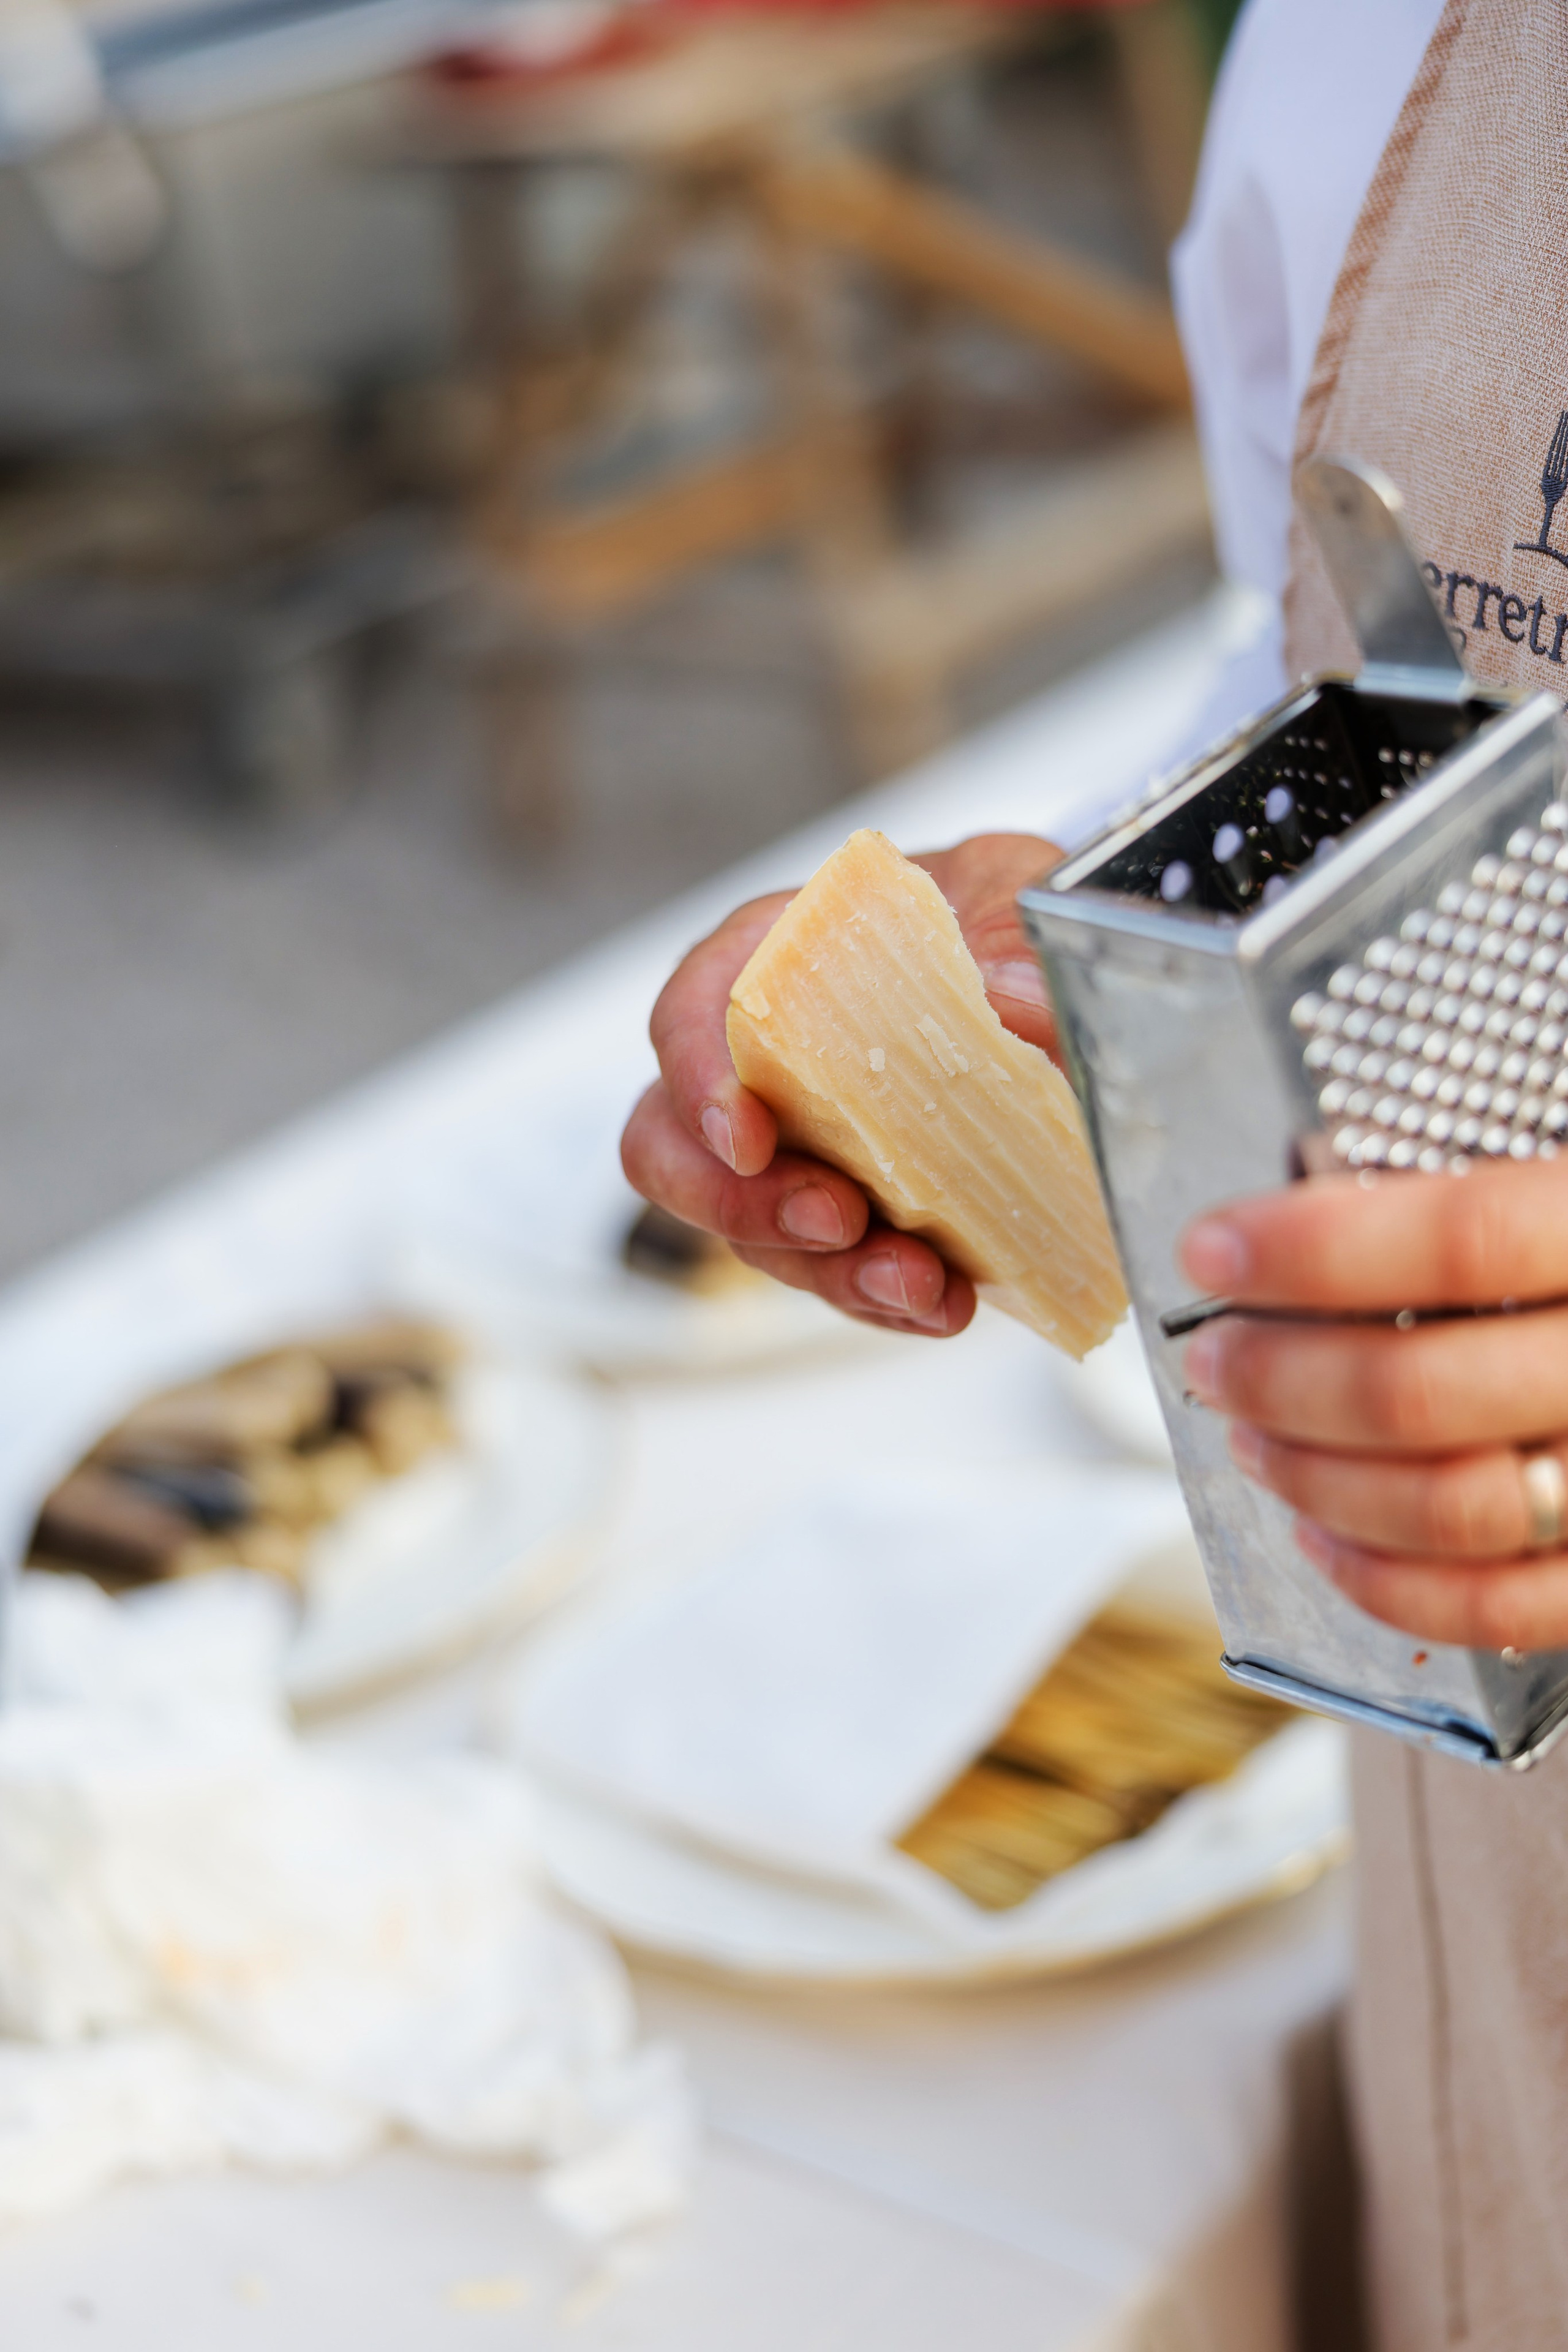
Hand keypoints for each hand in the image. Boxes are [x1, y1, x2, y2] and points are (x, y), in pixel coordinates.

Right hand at [621, 833, 1060, 1337]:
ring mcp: (795, 1149)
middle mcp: (759, 1063)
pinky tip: (945, 1302)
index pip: (688, 1016)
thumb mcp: (1017, 890)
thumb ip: (1020, 940)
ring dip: (827, 1271)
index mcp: (773, 960)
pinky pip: (830, 1273)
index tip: (747, 1141)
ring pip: (752, 1232)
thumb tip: (1012, 1001)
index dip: (698, 1084)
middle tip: (833, 1222)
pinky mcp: (846, 1215)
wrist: (1046, 978)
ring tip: (918, 1285)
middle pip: (677, 1150)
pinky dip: (880, 1298)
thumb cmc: (993, 913)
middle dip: (742, 1205)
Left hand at [1179, 1160, 1567, 1650]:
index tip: (1216, 1251)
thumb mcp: (1550, 1194)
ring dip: (1312, 1479)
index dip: (1316, 1249)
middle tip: (1214, 1356)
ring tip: (1249, 1434)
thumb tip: (1293, 1232)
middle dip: (1280, 1379)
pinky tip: (1316, 1531)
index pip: (1464, 1242)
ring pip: (1445, 1507)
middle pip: (1424, 1390)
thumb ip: (1454, 1208)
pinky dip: (1381, 1580)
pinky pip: (1490, 1606)